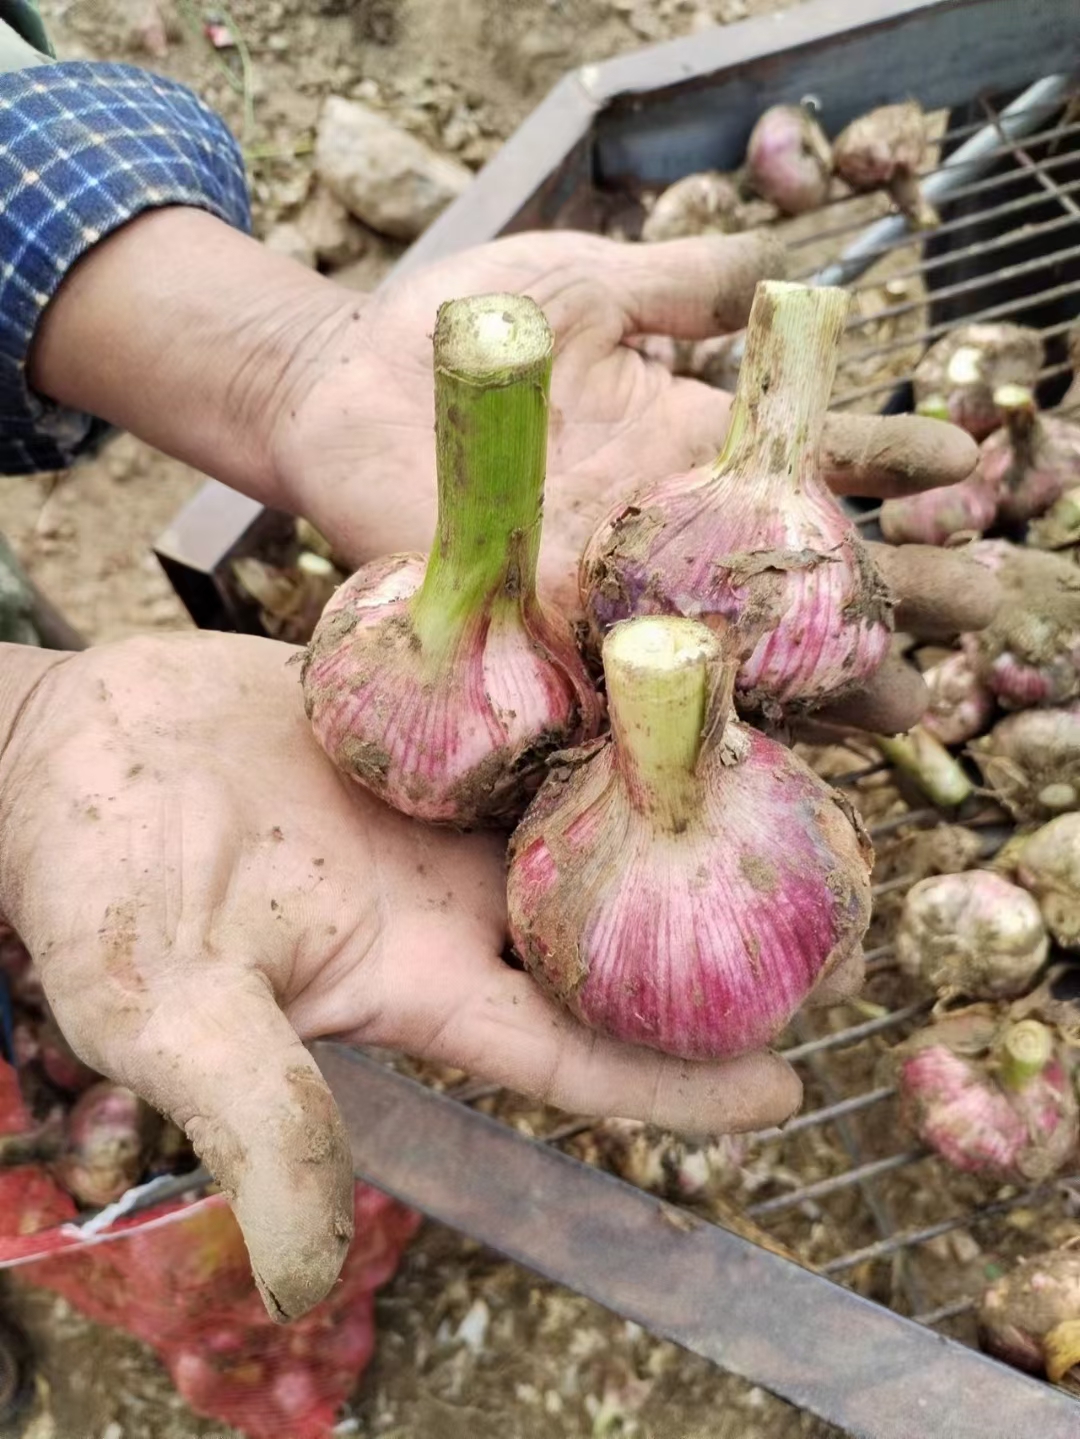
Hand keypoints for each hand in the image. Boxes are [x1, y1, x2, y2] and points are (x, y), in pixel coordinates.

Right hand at [0, 635, 802, 1317]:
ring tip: (787, 795)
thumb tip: (302, 1285)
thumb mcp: (163, 1007)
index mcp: (410, 982)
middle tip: (839, 933)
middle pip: (610, 944)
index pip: (566, 1054)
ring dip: (675, 819)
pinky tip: (670, 684)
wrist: (62, 748)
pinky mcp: (428, 728)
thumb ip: (249, 1113)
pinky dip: (599, 716)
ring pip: (589, 827)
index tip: (789, 1092)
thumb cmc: (95, 883)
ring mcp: (443, 813)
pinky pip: (538, 725)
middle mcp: (448, 907)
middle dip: (714, 952)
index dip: (672, 1084)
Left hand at [270, 230, 999, 729]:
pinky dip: (698, 720)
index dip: (887, 459)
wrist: (342, 385)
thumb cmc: (462, 330)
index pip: (810, 458)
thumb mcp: (587, 286)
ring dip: (819, 677)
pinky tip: (764, 744)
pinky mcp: (543, 634)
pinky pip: (627, 691)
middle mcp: (661, 533)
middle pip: (793, 569)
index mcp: (685, 448)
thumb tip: (784, 276)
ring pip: (732, 646)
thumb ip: (682, 288)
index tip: (962, 466)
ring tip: (906, 704)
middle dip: (887, 587)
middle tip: (975, 606)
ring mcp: (607, 591)